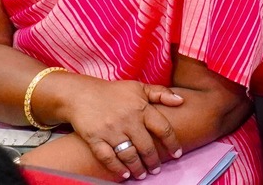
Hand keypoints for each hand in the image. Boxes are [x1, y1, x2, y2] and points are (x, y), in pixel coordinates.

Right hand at [54, 78, 185, 178]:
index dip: (172, 143)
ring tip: (142, 174)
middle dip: (153, 161)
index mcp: (141, 107)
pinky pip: (108, 157)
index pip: (162, 128)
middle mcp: (128, 120)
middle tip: (156, 169)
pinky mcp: (95, 138)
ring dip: (137, 168)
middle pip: (146, 146)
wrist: (81, 94)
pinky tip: (124, 174)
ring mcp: (111, 130)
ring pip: (129, 155)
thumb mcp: (138, 87)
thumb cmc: (113, 92)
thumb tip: (181, 100)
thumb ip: (161, 93)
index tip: (177, 154)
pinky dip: (117, 168)